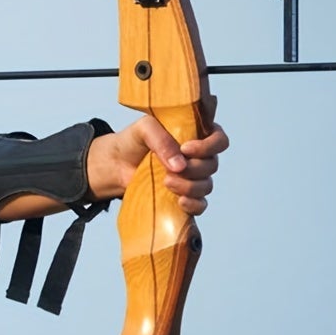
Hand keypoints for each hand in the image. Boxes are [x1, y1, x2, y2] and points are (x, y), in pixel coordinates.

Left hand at [88, 99, 227, 214]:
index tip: (187, 149)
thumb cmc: (133, 140)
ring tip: (166, 183)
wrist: (116, 163)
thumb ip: (162, 140)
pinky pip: (200, 205)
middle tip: (170, 169)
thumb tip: (180, 165)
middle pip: (212, 165)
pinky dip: (194, 205)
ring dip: (189, 186)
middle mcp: (198, 156)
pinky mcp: (185, 196)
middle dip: (193, 169)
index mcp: (194, 134)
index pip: (219, 139)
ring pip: (206, 185)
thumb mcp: (144, 129)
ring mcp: (193, 177)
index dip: (210, 146)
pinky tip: (180, 202)